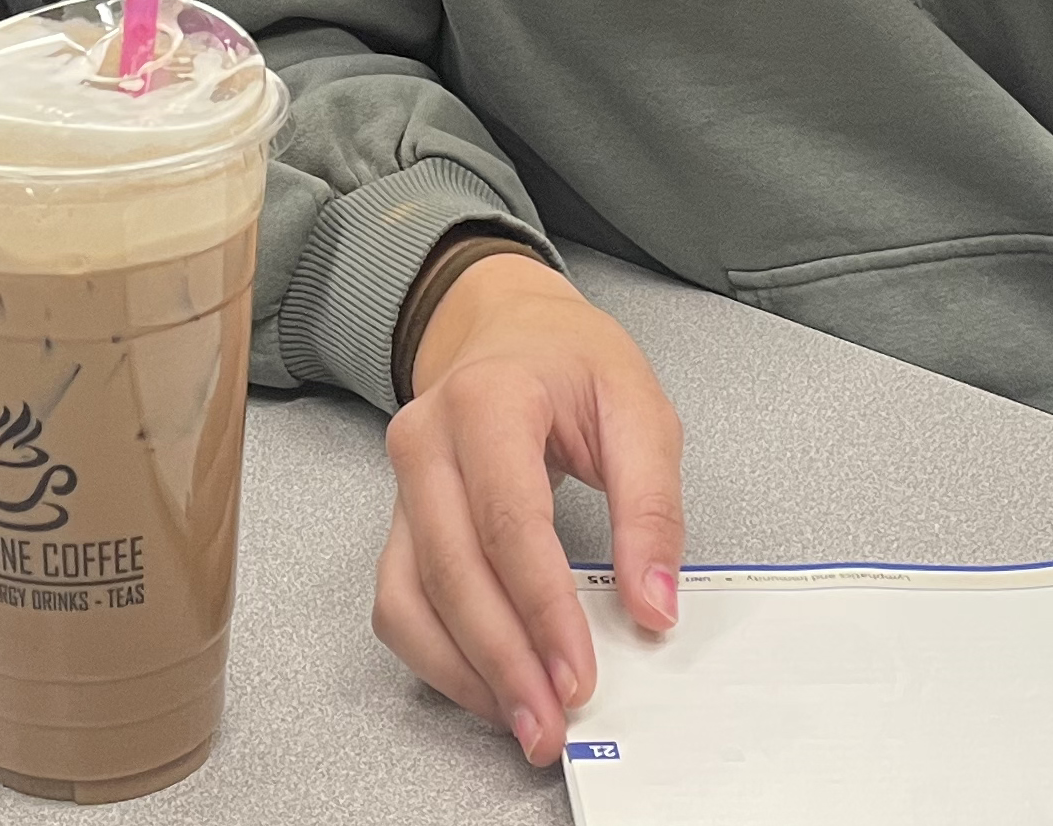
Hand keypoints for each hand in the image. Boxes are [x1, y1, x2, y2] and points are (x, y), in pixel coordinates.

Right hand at [375, 255, 683, 766]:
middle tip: (553, 723)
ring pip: (410, 597)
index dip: (543, 608)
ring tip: (525, 722)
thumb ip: (652, 504)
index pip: (507, 521)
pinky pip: (399, 604)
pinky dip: (440, 658)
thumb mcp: (638, 407)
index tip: (580, 674)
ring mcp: (401, 487)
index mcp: (487, 400)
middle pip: (453, 569)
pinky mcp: (399, 525)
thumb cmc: (570, 363)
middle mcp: (425, 442)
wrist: (506, 330)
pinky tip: (492, 687)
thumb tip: (653, 605)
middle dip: (504, 660)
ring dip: (466, 672)